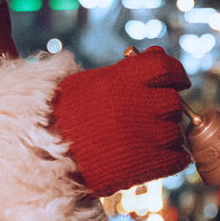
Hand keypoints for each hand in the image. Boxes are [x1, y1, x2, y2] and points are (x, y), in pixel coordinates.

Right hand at [51, 47, 192, 196]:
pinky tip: (160, 157)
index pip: (164, 66)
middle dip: (164, 109)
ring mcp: (141, 136)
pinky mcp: (142, 166)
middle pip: (172, 102)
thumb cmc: (64, 117)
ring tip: (146, 140)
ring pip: (175, 132)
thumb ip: (126, 71)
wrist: (41, 156)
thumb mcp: (89, 84)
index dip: (175, 72)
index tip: (178, 80)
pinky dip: (174, 158)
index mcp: (120, 80)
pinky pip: (177, 159)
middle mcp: (135, 105)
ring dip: (167, 135)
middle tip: (150, 117)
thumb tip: (158, 54)